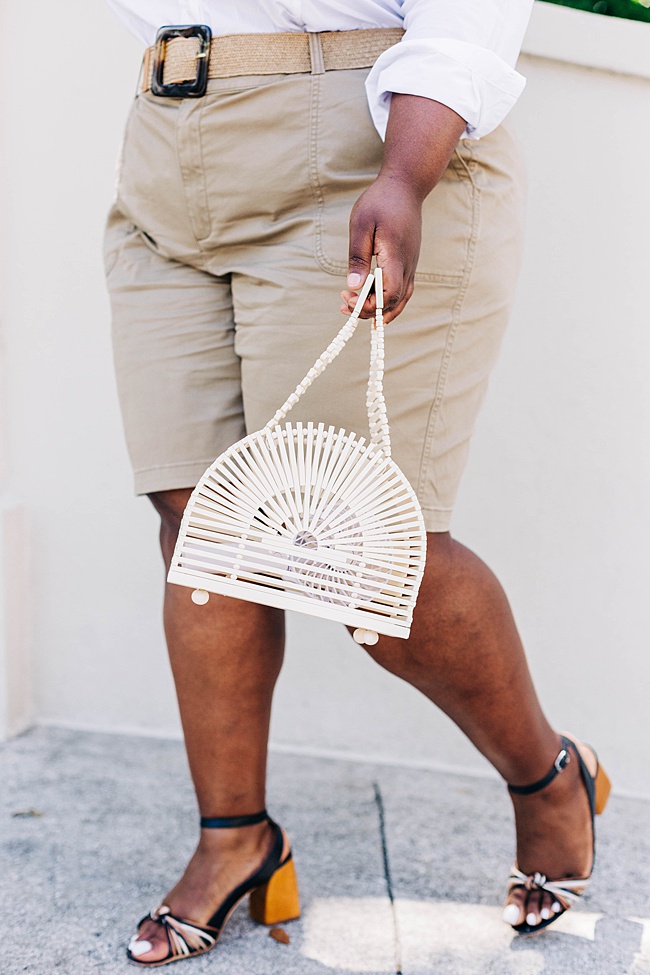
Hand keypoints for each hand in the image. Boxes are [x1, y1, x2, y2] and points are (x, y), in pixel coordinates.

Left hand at [339, 174, 422, 324]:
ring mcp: (411, 265)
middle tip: (344, 304)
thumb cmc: (380, 201)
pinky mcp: (409, 263)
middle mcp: (408, 265)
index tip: (347, 297)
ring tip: (355, 306)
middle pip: (394, 303)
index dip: (368, 304)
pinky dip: (388, 302)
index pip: (388, 295)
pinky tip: (371, 300)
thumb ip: (358, 256)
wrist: (405, 186)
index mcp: (395, 256)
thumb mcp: (361, 224)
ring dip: (379, 309)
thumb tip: (353, 286)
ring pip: (401, 300)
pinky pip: (402, 291)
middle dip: (369, 310)